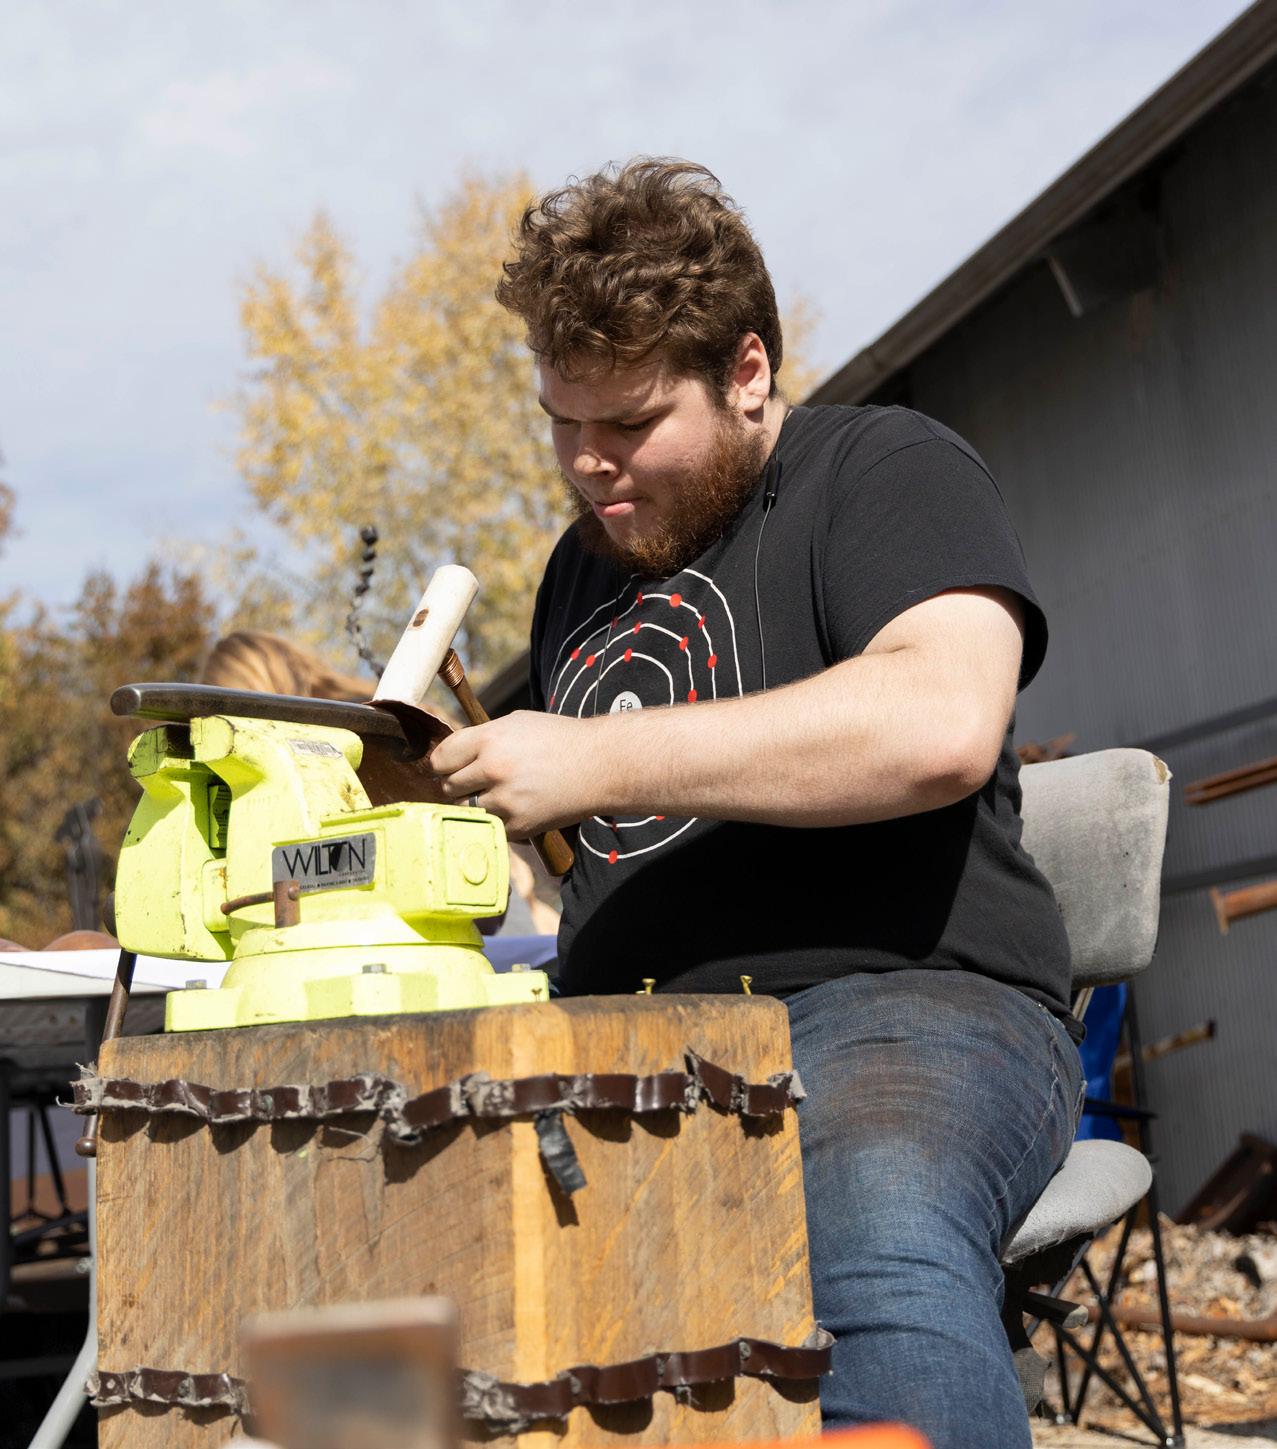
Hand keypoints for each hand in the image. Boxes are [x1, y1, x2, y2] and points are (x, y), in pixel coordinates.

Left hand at [429, 711, 598, 836]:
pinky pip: (492, 826)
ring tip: (503, 794)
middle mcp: (492, 769)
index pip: (440, 759)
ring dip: (480, 805)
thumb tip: (452, 754)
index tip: (450, 768)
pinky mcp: (518, 826)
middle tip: (478, 782)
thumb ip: (482, 738)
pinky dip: (501, 820)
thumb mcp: (517, 723)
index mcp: (489, 739)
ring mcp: (505, 801)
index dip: (444, 764)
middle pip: (450, 787)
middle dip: (461, 785)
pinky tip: (520, 806)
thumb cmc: (560, 739)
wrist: (601, 765)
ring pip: (469, 810)